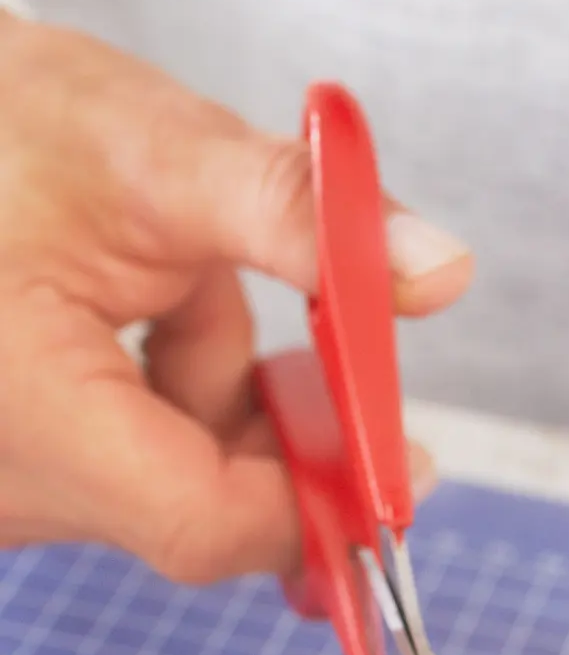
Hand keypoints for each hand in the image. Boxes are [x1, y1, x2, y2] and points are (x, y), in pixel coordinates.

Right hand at [0, 18, 470, 580]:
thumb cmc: (4, 130)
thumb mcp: (157, 152)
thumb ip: (299, 217)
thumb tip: (438, 270)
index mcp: (31, 416)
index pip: (206, 524)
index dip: (320, 504)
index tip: (400, 459)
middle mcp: (16, 482)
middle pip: (204, 511)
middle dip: (285, 428)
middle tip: (330, 345)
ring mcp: (21, 487)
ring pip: (183, 486)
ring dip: (227, 396)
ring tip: (184, 287)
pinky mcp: (36, 474)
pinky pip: (147, 470)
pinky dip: (186, 398)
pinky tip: (158, 314)